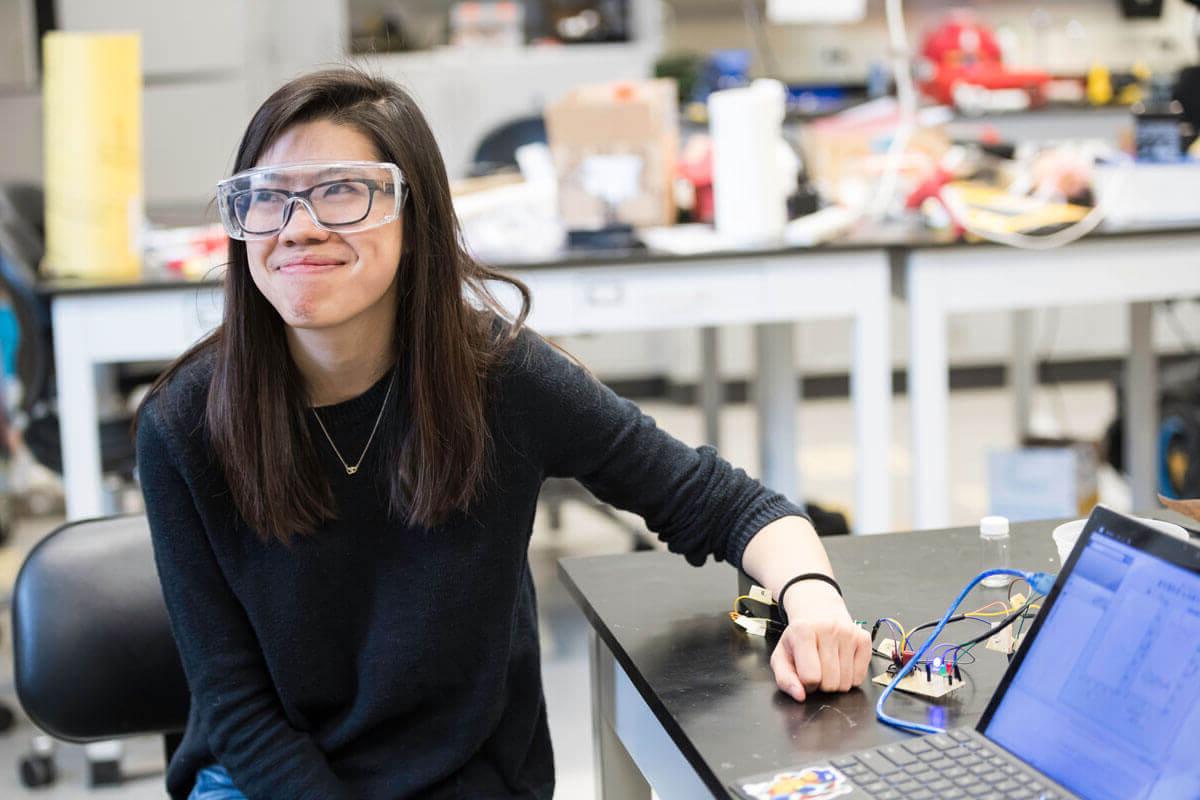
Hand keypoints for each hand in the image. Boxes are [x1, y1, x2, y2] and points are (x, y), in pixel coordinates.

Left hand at [770, 581, 870, 701]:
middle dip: (822, 685)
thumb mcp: (782, 656)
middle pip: (830, 683)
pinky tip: (841, 663)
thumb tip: (800, 696)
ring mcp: (849, 633)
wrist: (819, 612)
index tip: (804, 674)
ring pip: (846, 683)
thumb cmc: (799, 638)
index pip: (810, 677)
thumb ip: (784, 679)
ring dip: (836, 682)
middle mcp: (828, 629)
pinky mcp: (864, 639)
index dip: (806, 683)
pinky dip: (850, 678)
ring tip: (828, 666)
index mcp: (803, 631)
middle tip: (817, 670)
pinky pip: (860, 678)